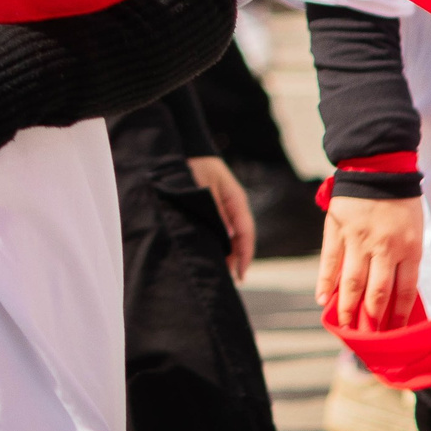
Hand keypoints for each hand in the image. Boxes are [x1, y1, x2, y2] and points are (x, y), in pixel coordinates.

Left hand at [187, 154, 256, 279]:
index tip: (240, 274)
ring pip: (229, 237)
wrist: (184, 148)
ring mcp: (223, 208)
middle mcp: (233, 207)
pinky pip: (219, 230)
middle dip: (234, 260)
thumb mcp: (204, 186)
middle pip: (239, 239)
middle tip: (226, 281)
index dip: (244, 255)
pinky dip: (216, 244)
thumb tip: (227, 236)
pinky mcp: (212, 209)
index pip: (246, 233)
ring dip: (225, 254)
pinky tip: (210, 254)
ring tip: (217, 273)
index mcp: (236, 200)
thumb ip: (214, 210)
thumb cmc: (194, 164)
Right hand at [317, 195, 425, 332]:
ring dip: (347, 307)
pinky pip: (330, 261)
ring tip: (344, 326)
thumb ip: (404, 259)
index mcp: (409, 248)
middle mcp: (384, 248)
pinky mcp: (338, 230)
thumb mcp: (413, 231)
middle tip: (365, 337)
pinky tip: (323, 300)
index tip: (392, 333)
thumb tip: (393, 293)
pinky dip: (326, 282)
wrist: (379, 168)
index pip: (404, 291)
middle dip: (371, 319)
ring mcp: (358, 239)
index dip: (398, 315)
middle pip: (377, 292)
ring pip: (352, 281)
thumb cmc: (401, 202)